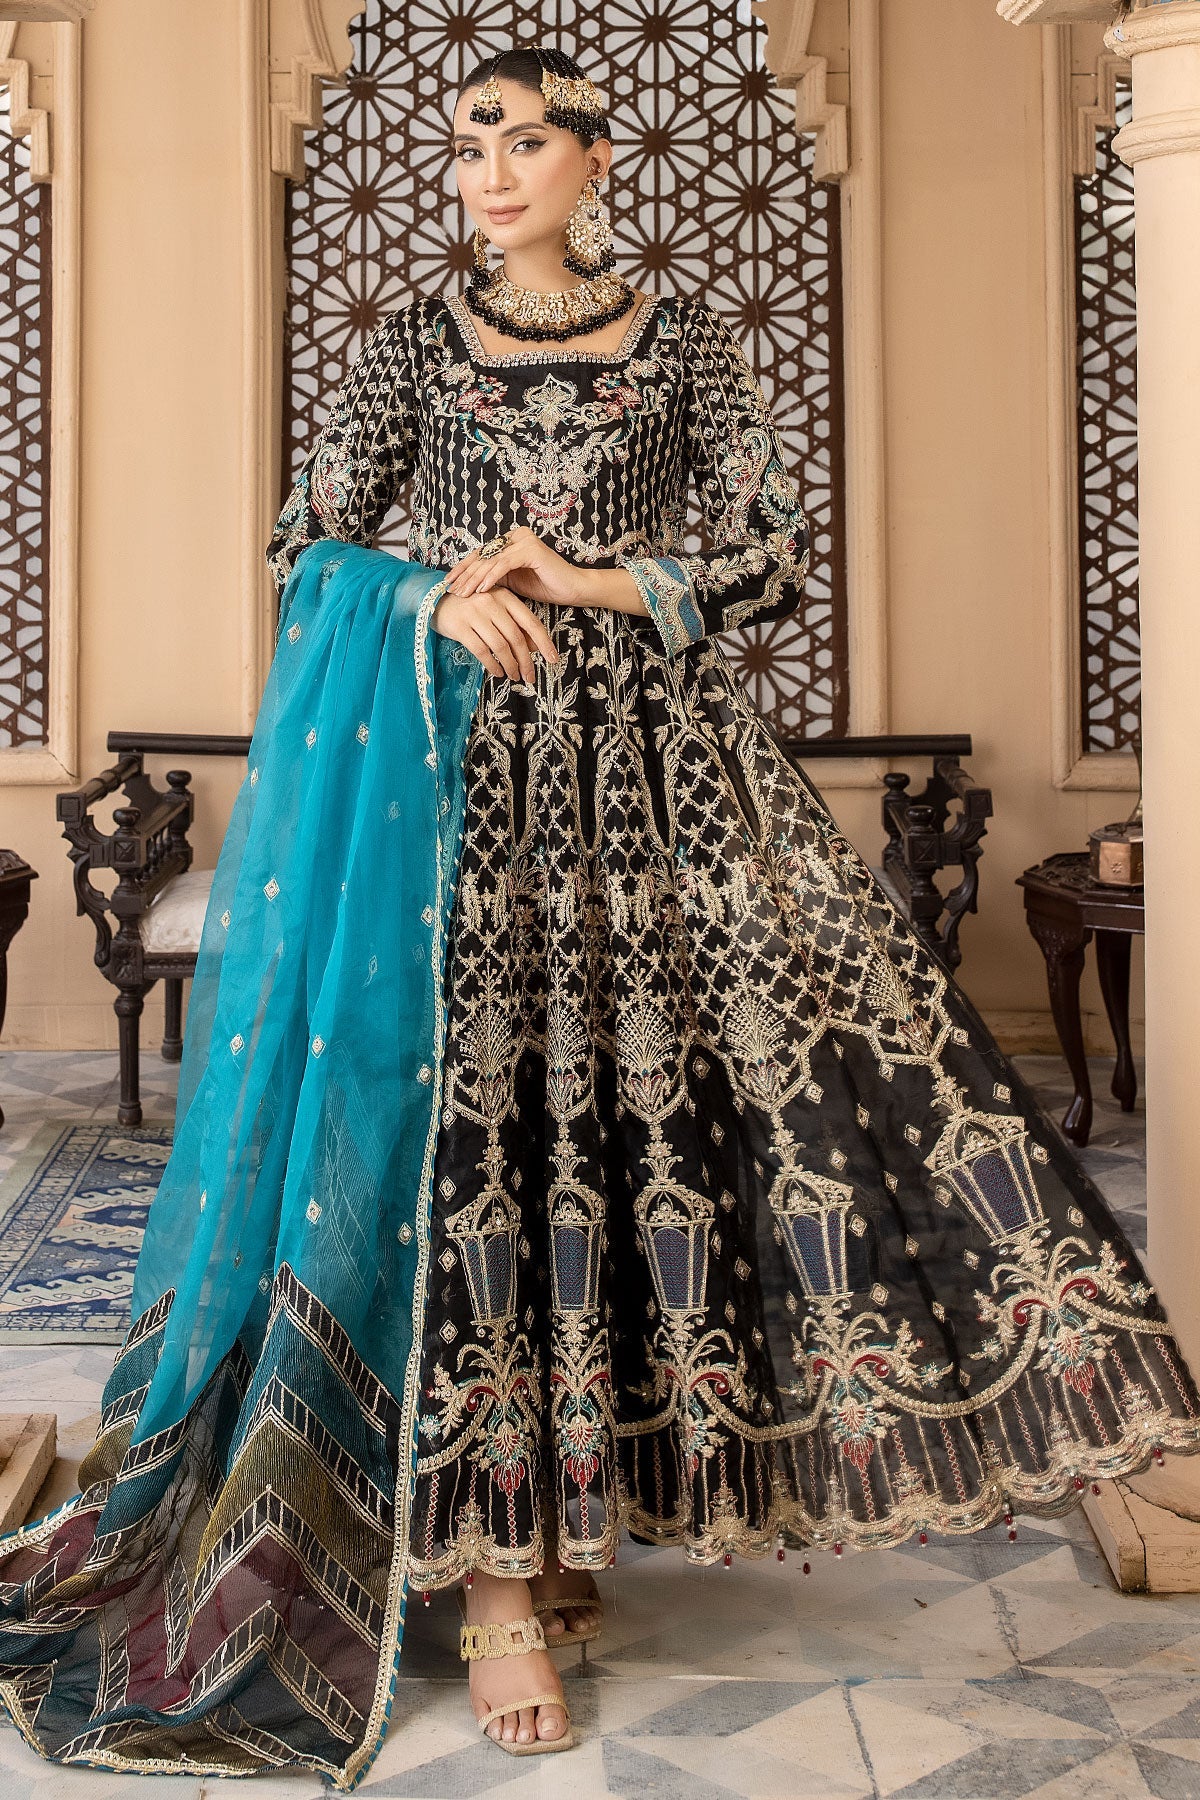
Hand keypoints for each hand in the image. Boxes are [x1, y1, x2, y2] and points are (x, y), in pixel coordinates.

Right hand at [431, 580, 558, 683]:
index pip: (530, 622)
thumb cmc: (471, 606)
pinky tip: (498, 672)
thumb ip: (515, 625)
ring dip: (510, 665)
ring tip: (514, 676)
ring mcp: (475, 614)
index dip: (544, 642)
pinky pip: (482, 651)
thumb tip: (536, 647)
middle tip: (530, 676)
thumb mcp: (495, 609)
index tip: (553, 659)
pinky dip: (493, 665)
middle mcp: (491, 602)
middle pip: (516, 637)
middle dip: (526, 661)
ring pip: (500, 646)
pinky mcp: (460, 627)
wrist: (435, 600)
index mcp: (505, 596)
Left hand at [446, 526, 588, 608]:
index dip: (463, 568)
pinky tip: (481, 590)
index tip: (448, 583)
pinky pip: (504, 564)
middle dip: (465, 574)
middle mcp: (516, 535)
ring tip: (464, 593)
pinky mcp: (531, 549)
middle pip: (483, 555)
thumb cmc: (545, 586)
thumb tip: (467, 583)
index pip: (481, 553)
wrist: (572, 589)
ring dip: (475, 578)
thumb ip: (493, 576)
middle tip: (451, 590)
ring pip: (491, 560)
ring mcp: (524, 540)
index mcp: (510, 540)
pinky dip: (491, 577)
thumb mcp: (512, 582)